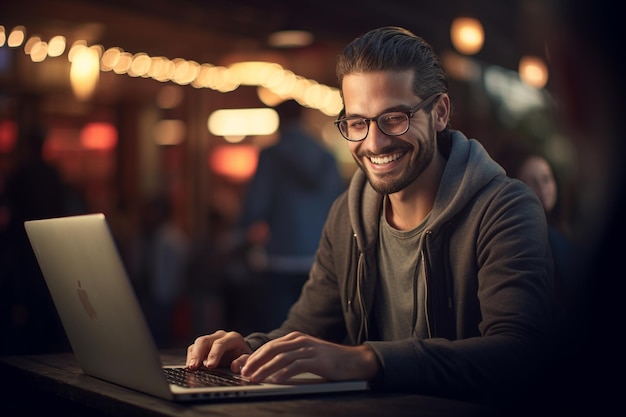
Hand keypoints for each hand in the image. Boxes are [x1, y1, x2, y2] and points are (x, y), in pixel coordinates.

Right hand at [186, 330, 252, 371]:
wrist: (241, 353)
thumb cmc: (244, 356)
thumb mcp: (248, 359)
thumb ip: (243, 362)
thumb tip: (234, 367)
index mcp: (232, 338)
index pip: (220, 344)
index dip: (214, 354)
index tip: (210, 366)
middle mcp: (220, 336)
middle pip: (204, 340)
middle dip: (198, 354)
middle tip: (194, 366)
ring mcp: (210, 340)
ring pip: (197, 344)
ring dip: (192, 356)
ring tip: (190, 368)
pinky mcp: (203, 346)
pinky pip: (193, 349)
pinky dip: (190, 358)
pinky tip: (189, 367)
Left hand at [234, 331, 378, 383]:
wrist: (354, 361)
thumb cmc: (330, 361)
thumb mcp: (307, 355)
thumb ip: (290, 358)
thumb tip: (270, 369)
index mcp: (296, 338)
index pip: (270, 346)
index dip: (255, 356)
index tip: (244, 366)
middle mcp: (300, 340)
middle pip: (272, 349)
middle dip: (255, 361)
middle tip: (244, 372)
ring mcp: (309, 349)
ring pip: (281, 358)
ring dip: (265, 368)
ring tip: (255, 378)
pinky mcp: (317, 360)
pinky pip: (296, 366)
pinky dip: (284, 373)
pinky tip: (275, 381)